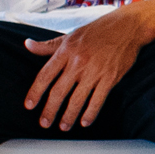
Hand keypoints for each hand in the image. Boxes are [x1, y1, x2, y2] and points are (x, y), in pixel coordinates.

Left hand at [21, 7, 154, 130]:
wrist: (127, 27)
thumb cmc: (98, 31)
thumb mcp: (70, 36)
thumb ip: (48, 45)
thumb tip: (27, 45)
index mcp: (66, 51)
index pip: (45, 75)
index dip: (35, 92)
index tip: (29, 106)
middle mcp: (78, 62)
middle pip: (59, 91)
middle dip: (50, 110)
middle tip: (44, 123)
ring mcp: (95, 71)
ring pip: (77, 99)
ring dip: (69, 116)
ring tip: (63, 127)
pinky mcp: (110, 77)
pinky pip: (98, 99)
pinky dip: (90, 113)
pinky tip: (85, 122)